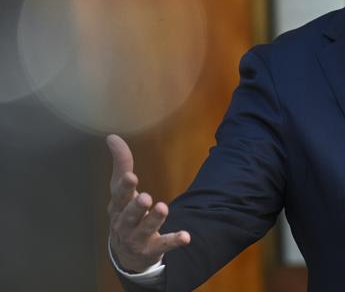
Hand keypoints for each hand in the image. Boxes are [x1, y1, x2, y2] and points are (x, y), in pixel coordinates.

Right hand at [106, 134, 190, 271]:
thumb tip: (112, 136)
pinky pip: (164, 245)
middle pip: (129, 215)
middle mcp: (124, 224)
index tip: (131, 176)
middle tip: (146, 197)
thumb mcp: (121, 189)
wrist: (126, 253)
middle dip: (137, 207)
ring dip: (154, 220)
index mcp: (117, 206)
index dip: (124, 187)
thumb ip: (121, 163)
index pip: (119, 196)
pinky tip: (186, 236)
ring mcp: (137, 238)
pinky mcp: (152, 249)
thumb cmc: (124, 212)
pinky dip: (174, 241)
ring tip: (163, 208)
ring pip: (145, 229)